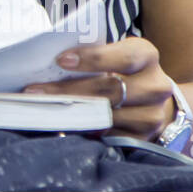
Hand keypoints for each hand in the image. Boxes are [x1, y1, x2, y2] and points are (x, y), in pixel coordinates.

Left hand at [22, 35, 177, 140]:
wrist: (153, 99)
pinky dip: (84, 130)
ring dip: (72, 113)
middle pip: (110, 90)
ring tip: (43, 108)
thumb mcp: (114, 53)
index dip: (92, 59)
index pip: (123, 57)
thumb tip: (51, 61)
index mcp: (146, 56)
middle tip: (37, 90)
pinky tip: (63, 124)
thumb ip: (93, 54)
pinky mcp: (144, 138)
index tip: (60, 60)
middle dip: (70, 90)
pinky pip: (109, 136)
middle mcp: (155, 85)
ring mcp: (152, 115)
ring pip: (108, 116)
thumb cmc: (121, 68)